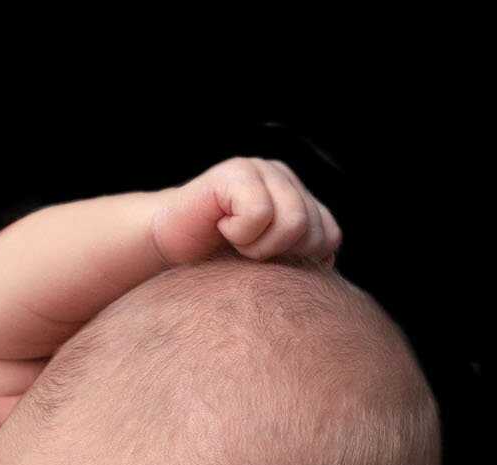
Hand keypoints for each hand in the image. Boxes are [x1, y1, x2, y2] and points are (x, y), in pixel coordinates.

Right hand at [150, 156, 341, 268]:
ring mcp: (262, 169)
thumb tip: (327, 261)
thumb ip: (301, 258)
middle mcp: (284, 177)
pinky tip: (220, 226)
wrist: (166, 251)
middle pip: (314, 231)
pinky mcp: (237, 171)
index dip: (299, 261)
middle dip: (278, 254)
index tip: (264, 259)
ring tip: (235, 239)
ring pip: (293, 222)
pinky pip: (260, 214)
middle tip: (245, 250)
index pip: (329, 236)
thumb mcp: (269, 264)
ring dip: (258, 246)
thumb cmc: (216, 262)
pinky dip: (239, 233)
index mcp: (298, 197)